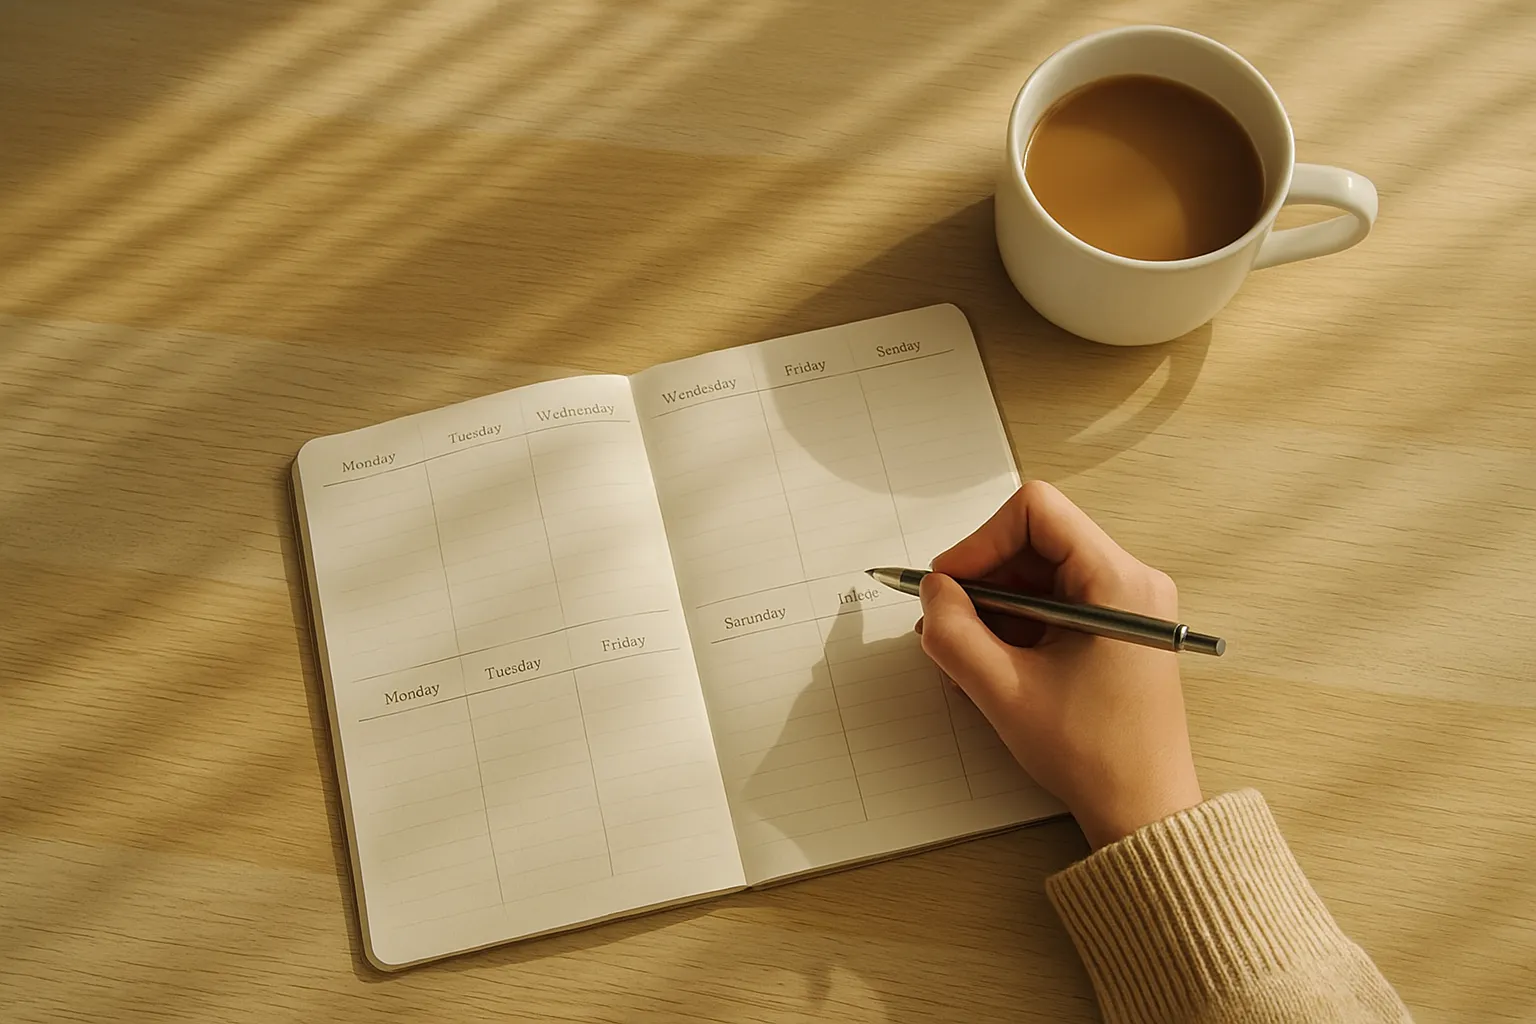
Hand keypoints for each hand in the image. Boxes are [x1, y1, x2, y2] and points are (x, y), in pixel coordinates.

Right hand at [916, 481, 1201, 848]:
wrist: (1144, 810)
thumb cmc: (1094, 756)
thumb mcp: (1004, 691)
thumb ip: (955, 633)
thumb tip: (934, 590)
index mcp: (1119, 582)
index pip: (1036, 512)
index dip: (981, 540)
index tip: (949, 584)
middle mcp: (1131, 581)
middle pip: (1035, 540)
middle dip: (982, 577)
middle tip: (944, 621)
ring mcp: (1126, 605)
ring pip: (1039, 573)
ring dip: (994, 604)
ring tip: (963, 651)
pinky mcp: (1115, 628)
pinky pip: (1053, 601)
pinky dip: (1015, 623)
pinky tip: (990, 661)